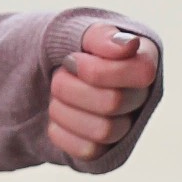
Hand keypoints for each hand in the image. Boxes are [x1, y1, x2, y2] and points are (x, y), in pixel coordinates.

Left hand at [48, 24, 159, 162]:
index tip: (70, 60)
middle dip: (72, 88)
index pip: (142, 72)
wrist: (38, 74)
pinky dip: (62, 132)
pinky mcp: (107, 150)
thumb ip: (99, 34)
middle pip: (114, 102)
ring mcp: (127, 126)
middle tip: (57, 76)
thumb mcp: (73, 30)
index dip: (98, 70)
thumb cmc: (63, 48)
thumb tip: (129, 44)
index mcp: (143, 59)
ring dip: (65, 110)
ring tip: (57, 96)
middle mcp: (142, 95)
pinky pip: (88, 151)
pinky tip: (59, 116)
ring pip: (104, 130)